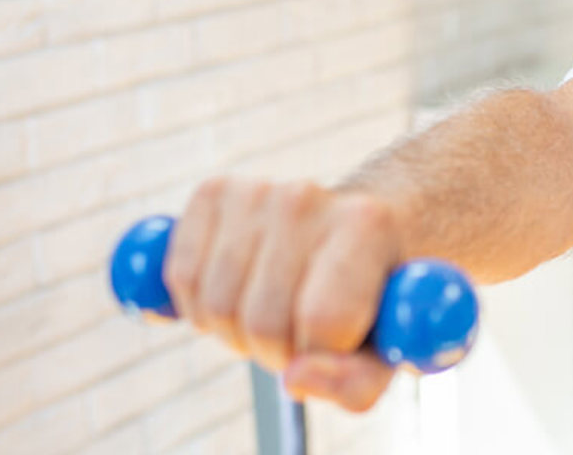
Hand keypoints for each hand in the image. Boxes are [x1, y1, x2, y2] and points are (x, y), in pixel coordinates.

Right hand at [164, 177, 402, 411]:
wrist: (362, 230)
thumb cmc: (378, 297)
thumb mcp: (391, 349)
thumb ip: (356, 381)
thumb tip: (295, 380)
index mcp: (366, 225)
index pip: (322, 320)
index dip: (321, 355)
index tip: (337, 345)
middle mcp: (308, 197)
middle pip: (262, 322)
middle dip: (277, 351)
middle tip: (302, 333)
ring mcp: (256, 191)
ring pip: (215, 306)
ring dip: (236, 333)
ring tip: (275, 312)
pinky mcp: (212, 192)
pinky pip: (181, 276)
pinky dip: (200, 304)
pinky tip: (239, 291)